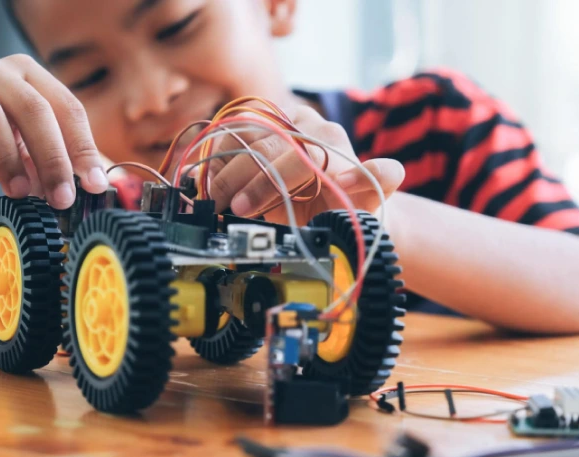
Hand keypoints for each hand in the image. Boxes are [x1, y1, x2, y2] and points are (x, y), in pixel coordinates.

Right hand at [0, 54, 107, 208]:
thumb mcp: (30, 137)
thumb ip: (58, 157)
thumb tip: (88, 189)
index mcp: (32, 76)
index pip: (68, 108)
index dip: (84, 148)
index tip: (95, 184)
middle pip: (33, 109)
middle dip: (52, 158)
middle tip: (62, 198)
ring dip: (8, 158)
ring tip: (20, 192)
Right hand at [199, 105, 404, 224]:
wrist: (337, 205)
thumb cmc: (352, 210)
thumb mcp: (368, 205)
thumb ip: (375, 184)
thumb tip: (381, 172)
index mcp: (330, 138)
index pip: (294, 153)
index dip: (267, 181)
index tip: (245, 208)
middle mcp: (304, 124)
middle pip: (263, 144)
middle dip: (239, 178)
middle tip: (221, 207)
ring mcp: (278, 125)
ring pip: (241, 136)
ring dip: (221, 168)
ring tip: (209, 199)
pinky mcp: (258, 131)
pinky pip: (229, 136)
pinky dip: (211, 158)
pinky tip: (197, 179)